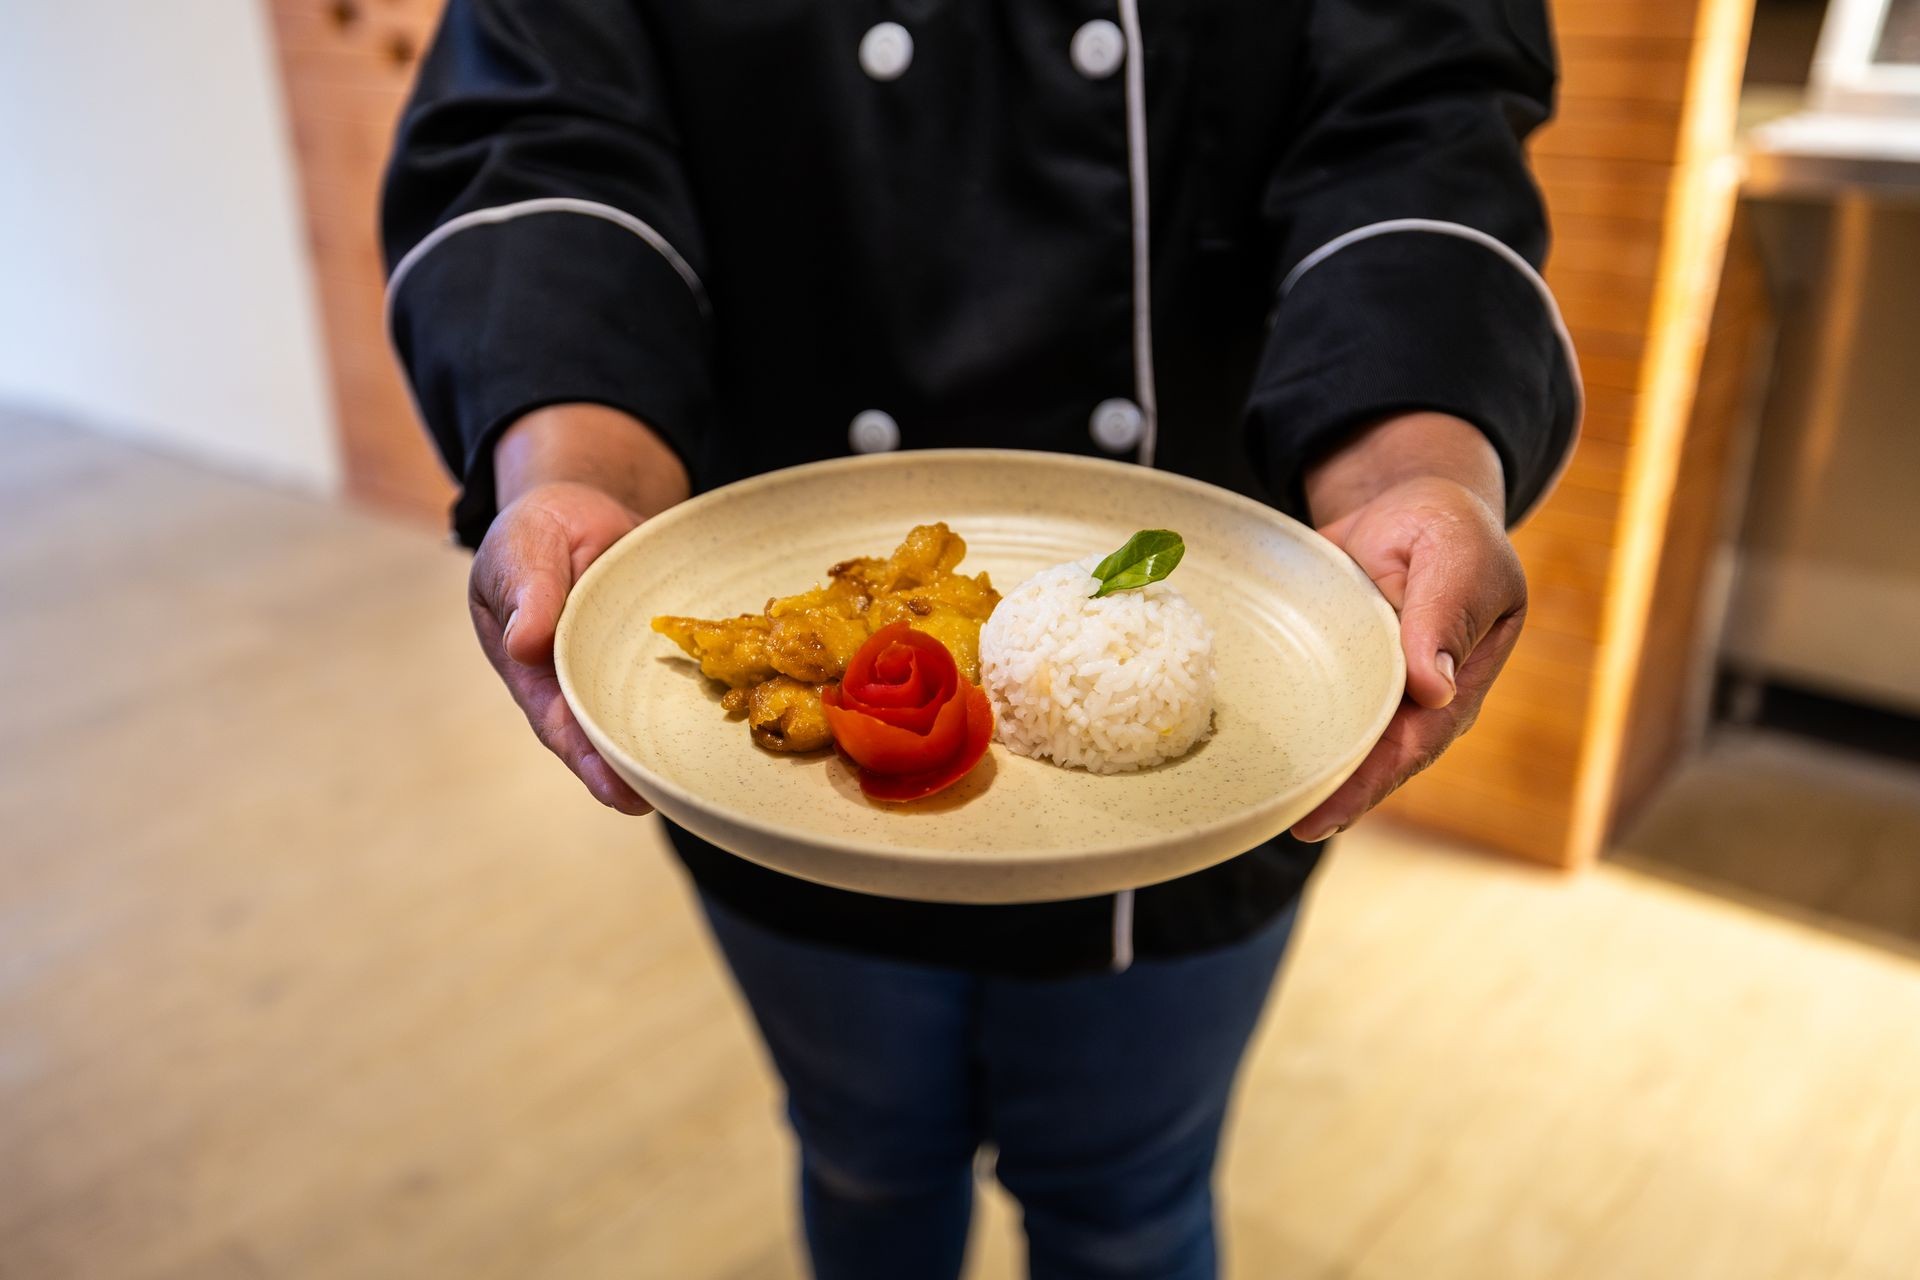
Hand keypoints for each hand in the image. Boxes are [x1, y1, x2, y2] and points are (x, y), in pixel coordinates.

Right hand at [469, 405, 690, 814]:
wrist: (582, 507)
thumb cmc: (536, 535)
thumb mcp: (519, 553)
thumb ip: (524, 593)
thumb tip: (524, 645)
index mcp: (538, 673)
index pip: (562, 726)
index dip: (590, 761)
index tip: (619, 792)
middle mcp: (587, 684)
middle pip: (615, 737)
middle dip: (644, 772)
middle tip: (677, 803)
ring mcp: (629, 673)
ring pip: (655, 716)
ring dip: (684, 744)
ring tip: (719, 782)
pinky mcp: (664, 655)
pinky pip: (689, 677)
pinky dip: (715, 691)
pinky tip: (751, 712)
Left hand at [1291, 413, 1526, 841]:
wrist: (1410, 505)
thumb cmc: (1448, 531)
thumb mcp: (1458, 558)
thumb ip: (1446, 616)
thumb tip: (1435, 690)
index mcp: (1457, 683)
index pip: (1413, 746)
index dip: (1368, 784)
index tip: (1322, 816)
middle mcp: (1414, 702)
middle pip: (1371, 760)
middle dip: (1329, 798)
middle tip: (1278, 826)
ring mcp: (1374, 691)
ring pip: (1338, 742)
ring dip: (1305, 774)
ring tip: (1257, 809)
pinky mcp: (1339, 674)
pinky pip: (1312, 708)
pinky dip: (1285, 730)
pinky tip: (1250, 758)